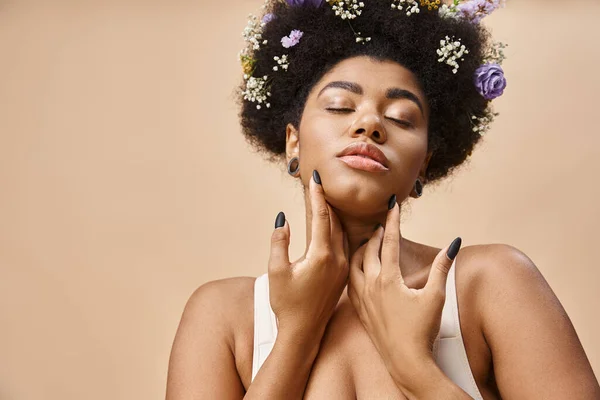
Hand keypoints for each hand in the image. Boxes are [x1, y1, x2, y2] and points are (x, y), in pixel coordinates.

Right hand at [268, 170, 349, 341]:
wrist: (303, 332)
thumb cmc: (286, 303)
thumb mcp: (275, 271)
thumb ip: (279, 242)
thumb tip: (283, 219)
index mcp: (321, 255)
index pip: (321, 216)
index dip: (317, 195)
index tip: (315, 178)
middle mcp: (337, 259)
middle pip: (334, 221)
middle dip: (325, 201)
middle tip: (319, 184)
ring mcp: (344, 267)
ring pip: (341, 232)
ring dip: (333, 215)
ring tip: (325, 200)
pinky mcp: (345, 275)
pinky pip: (345, 244)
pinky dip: (337, 230)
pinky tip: (333, 225)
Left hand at [347, 198, 461, 378]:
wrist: (406, 361)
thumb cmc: (422, 329)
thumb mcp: (436, 296)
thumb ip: (443, 267)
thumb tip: (454, 242)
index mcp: (389, 278)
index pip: (391, 241)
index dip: (393, 220)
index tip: (392, 203)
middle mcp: (371, 284)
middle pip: (370, 249)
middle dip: (378, 233)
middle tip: (384, 223)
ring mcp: (362, 297)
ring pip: (355, 264)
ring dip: (362, 249)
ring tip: (370, 242)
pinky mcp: (359, 309)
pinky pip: (350, 281)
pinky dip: (354, 268)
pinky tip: (359, 269)